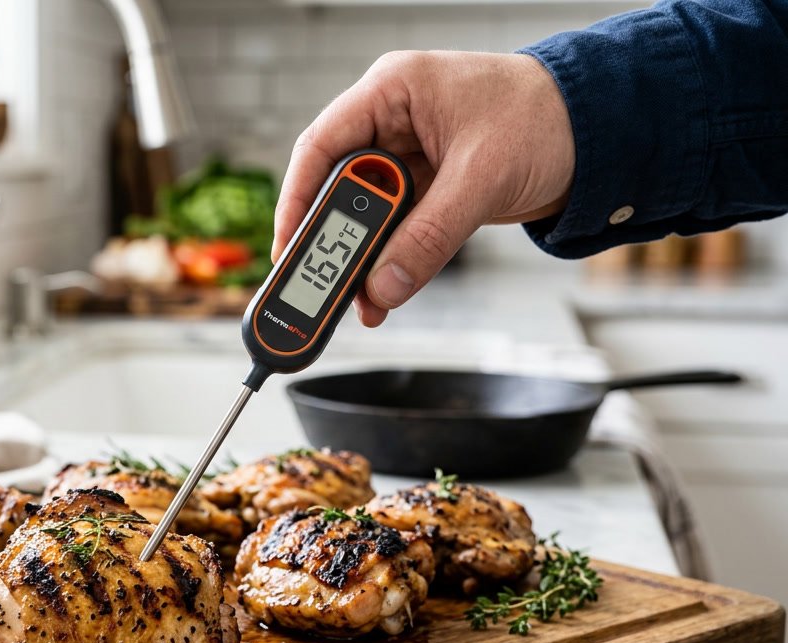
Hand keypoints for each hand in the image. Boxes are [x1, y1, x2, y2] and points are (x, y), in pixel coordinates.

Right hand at [273, 51, 574, 326]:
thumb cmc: (549, 120)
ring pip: (366, 217)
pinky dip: (390, 263)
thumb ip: (429, 235)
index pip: (322, 146)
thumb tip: (384, 285)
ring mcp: (410, 158)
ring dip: (363, 261)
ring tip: (361, 300)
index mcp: (393, 92)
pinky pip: (396, 231)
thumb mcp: (482, 177)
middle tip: (323, 285)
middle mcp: (393, 122)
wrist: (604, 132)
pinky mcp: (429, 190)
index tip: (288, 248)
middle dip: (333, 241)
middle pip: (340, 187)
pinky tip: (384, 292)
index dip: (298, 200)